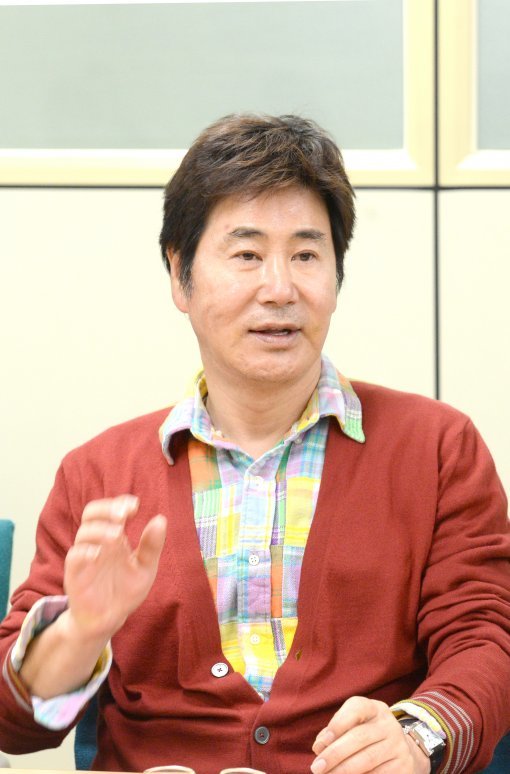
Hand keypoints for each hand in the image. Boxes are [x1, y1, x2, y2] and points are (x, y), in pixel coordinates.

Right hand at [64, 495, 166, 640]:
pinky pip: (74, 557)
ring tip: (118, 536)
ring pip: (83, 533)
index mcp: (114, 537)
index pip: (111, 510)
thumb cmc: (126, 591)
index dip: (120, 502)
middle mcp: (97, 542)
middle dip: (106, 508)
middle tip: (123, 514)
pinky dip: (84, 552)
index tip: (135, 505)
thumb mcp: (145, 568)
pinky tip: (99, 554)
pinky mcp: (75, 575)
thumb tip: (161, 519)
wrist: (109, 620)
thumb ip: (152, 546)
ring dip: (100, 530)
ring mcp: (85, 557)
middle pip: (91, 513)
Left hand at [311, 697, 430, 773]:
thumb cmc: (364, 735)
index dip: (337, 725)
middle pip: (359, 737)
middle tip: (316, 768)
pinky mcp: (404, 766)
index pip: (356, 709)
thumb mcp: (351, 726)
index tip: (318, 744)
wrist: (397, 750)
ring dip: (343, 770)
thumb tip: (319, 747)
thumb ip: (334, 732)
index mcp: (374, 708)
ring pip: (368, 760)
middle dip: (334, 754)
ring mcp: (398, 745)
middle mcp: (389, 724)